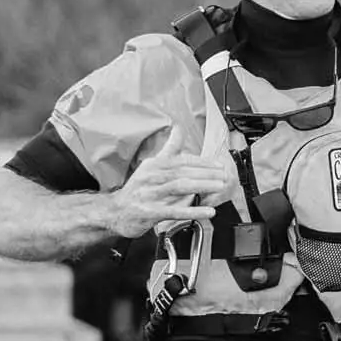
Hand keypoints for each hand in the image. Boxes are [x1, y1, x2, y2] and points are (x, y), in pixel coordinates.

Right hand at [113, 144, 238, 237]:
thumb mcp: (151, 165)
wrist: (115, 212)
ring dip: (202, 186)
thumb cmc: (138, 189)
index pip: (182, 160)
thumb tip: (178, 128)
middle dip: (206, 173)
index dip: (202, 162)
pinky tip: (207, 211)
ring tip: (219, 186)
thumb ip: (169, 148)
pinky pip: (175, 211)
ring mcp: (150, 194)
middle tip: (224, 175)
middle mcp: (151, 177)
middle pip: (183, 172)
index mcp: (154, 164)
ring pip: (180, 187)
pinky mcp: (150, 212)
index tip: (218, 165)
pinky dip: (193, 211)